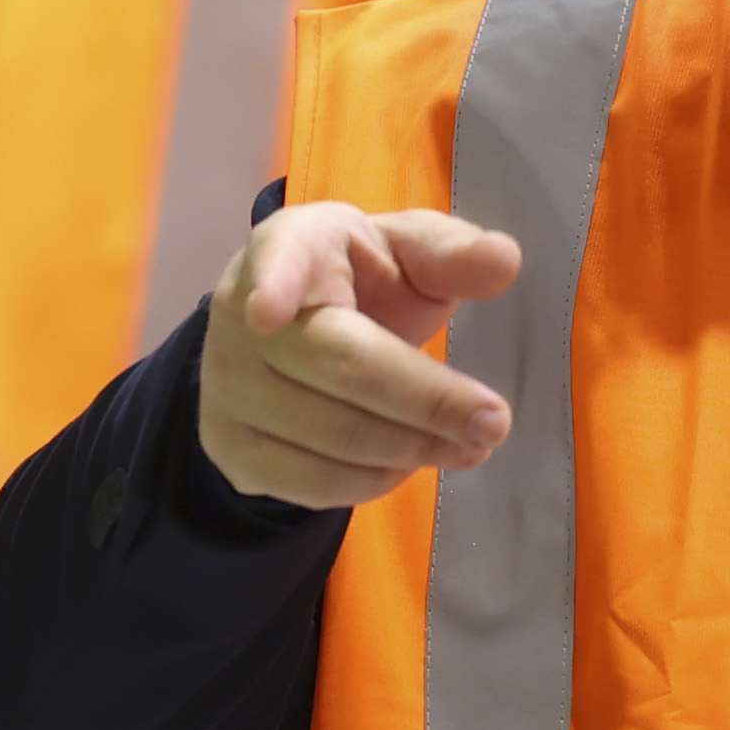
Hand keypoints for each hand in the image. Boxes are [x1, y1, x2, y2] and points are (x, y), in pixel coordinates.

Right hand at [195, 201, 523, 509]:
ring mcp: (227, 390)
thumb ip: (450, 253)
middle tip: (494, 423)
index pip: (275, 260)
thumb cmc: (356, 284)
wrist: (281, 334)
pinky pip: (315, 482)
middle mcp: (240, 318)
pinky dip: (376, 479)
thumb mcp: (404, 252)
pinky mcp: (231, 450)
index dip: (273, 284)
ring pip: (334, 437)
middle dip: (427, 400)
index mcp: (288, 247)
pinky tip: (409, 460)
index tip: (268, 311)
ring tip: (471, 445)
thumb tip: (501, 261)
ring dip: (415, 449)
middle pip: (341, 368)